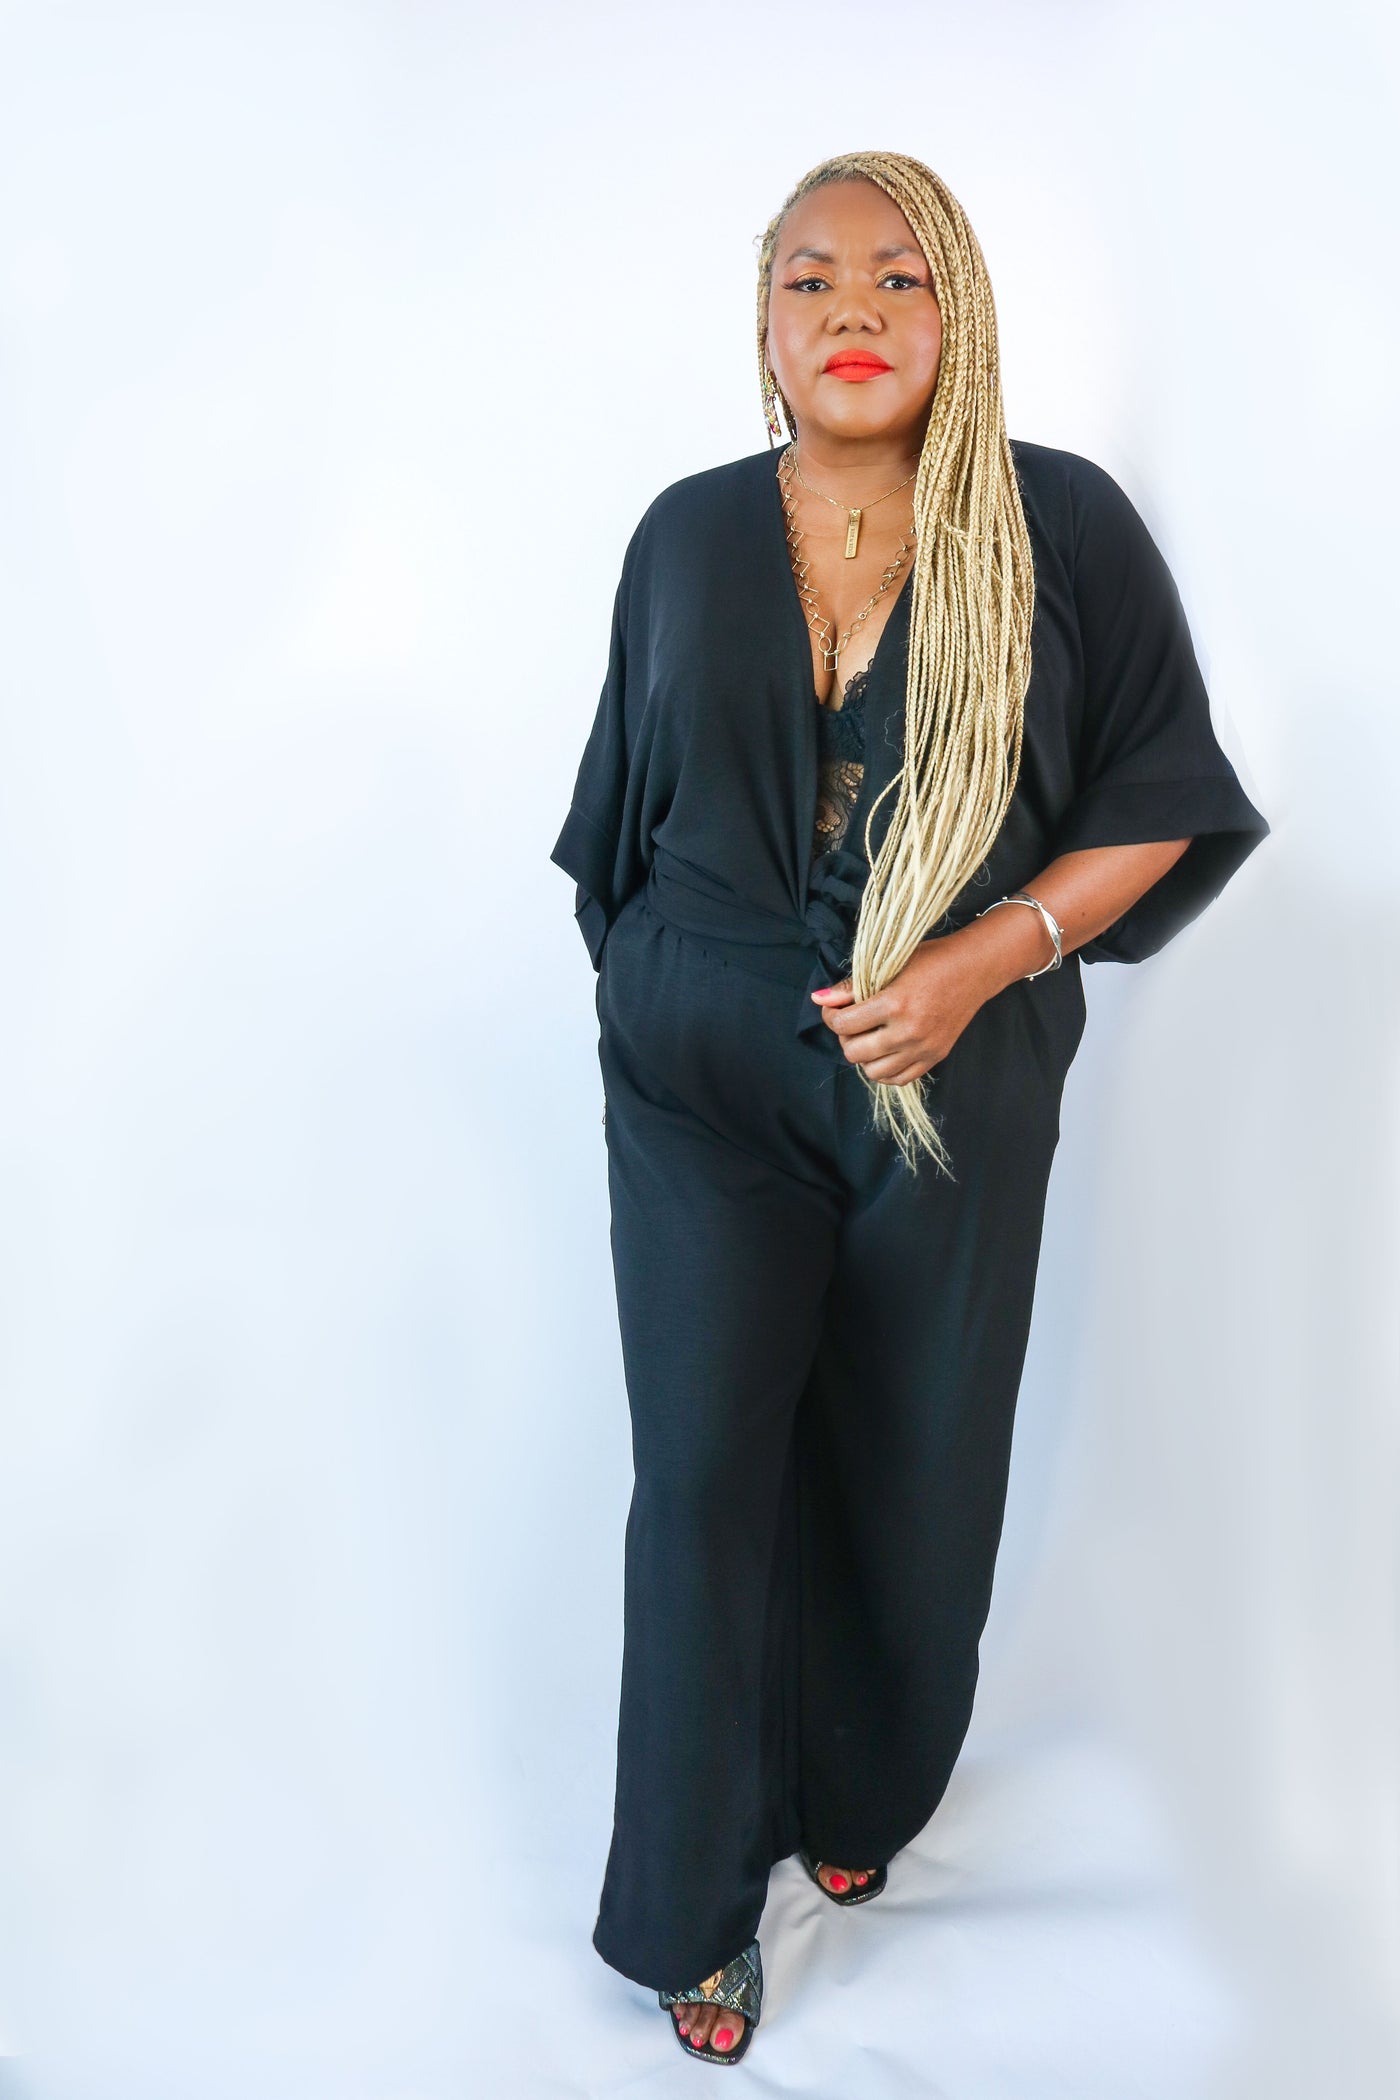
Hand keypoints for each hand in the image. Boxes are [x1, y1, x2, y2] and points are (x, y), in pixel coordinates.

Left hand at [810, 928, 1004, 1085]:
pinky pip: (897, 1079)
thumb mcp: (889, 966)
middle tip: (851, 1022)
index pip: (845, 1025)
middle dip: (844, 1037)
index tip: (833, 1009)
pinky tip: (883, 1051)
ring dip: (863, 1056)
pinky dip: (884, 1070)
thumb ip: (851, 986)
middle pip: (854, 1052)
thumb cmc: (931, 961)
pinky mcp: (934, 1057)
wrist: (974, 969)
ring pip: (872, 1071)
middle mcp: (908, 1032)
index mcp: (894, 1004)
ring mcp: (923, 1048)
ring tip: (867, 1037)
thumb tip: (818, 998)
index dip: (831, 1017)